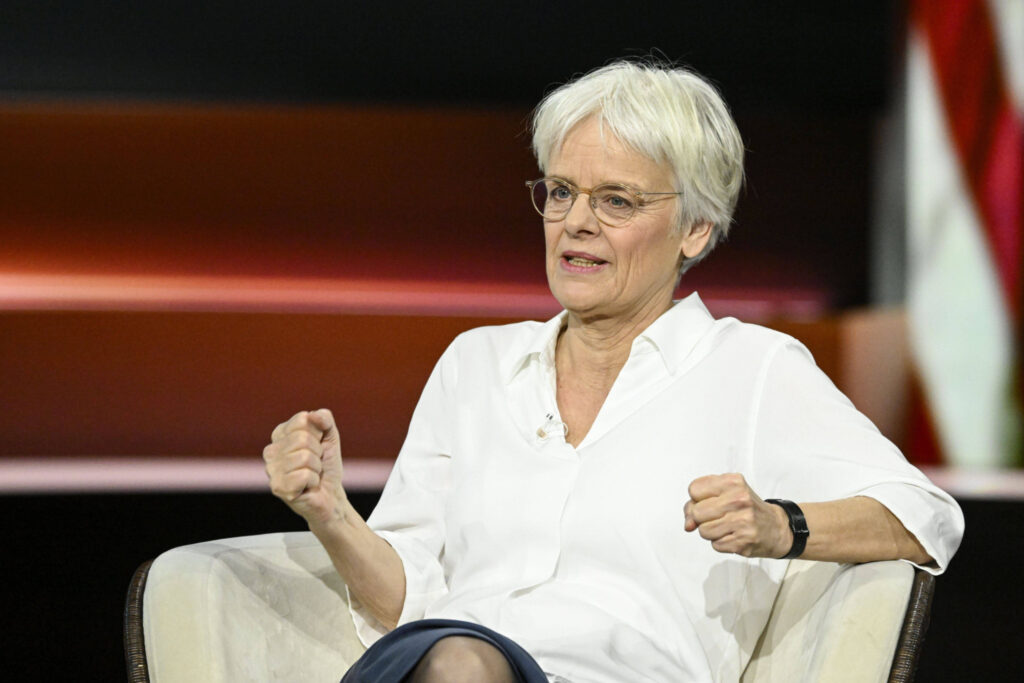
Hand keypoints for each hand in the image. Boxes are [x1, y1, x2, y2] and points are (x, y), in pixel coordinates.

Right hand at [263, 409, 347, 526]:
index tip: (317, 446)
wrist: (331, 495)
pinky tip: (307, 486)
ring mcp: (271, 470)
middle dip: (318, 453)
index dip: (318, 434)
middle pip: (302, 439)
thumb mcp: (330, 437)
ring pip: (304, 457)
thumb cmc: (326, 465)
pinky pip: (304, 475)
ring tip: (311, 475)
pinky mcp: (277, 487)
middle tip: (315, 464)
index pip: (302, 420)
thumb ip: (325, 419)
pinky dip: (313, 481)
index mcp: (279, 434)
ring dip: (316, 468)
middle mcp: (270, 451)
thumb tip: (313, 415)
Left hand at [684, 473, 791, 558]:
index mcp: (733, 482)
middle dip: (702, 518)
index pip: (694, 489)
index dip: (697, 498)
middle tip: (718, 516)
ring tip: (726, 526)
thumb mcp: (725, 494)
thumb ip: (698, 503)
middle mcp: (739, 500)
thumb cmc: (746, 508)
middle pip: (696, 512)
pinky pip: (715, 545)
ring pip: (703, 531)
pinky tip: (733, 535)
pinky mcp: (743, 542)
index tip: (710, 501)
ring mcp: (742, 521)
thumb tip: (688, 524)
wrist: (776, 527)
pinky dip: (720, 542)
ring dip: (711, 532)